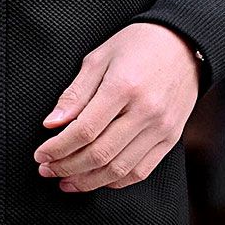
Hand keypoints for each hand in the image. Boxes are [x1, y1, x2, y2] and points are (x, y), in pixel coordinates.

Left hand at [32, 22, 200, 192]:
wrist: (183, 44)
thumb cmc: (138, 45)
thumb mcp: (99, 58)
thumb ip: (75, 93)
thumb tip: (52, 124)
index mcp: (123, 87)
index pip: (84, 130)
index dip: (58, 147)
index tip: (41, 154)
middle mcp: (145, 112)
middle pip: (99, 154)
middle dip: (67, 167)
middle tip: (46, 170)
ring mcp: (161, 128)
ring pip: (119, 169)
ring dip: (88, 181)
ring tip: (66, 181)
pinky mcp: (171, 139)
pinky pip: (141, 171)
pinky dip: (115, 181)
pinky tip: (96, 179)